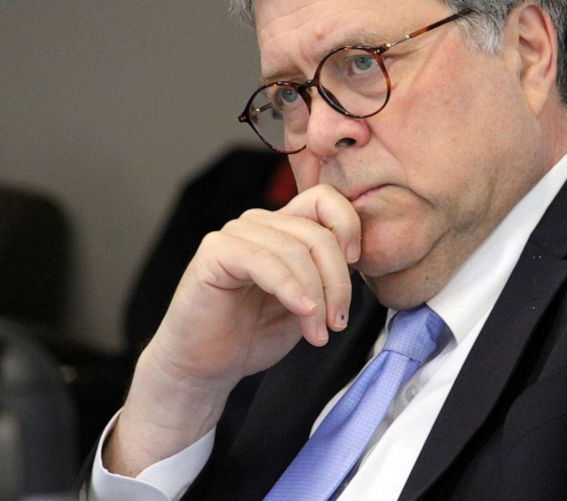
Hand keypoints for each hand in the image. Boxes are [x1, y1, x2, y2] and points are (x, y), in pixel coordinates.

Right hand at [105, 184, 360, 475]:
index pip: (324, 199)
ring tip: (317, 332)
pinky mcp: (215, 252)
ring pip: (295, 249)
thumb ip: (328, 275)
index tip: (357, 265)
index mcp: (284, 228)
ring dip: (316, 296)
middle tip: (337, 322)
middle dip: (337, 282)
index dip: (348, 225)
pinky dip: (290, 289)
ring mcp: (236, 234)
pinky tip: (302, 313)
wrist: (207, 367)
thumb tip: (359, 259)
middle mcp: (260, 223)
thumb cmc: (254, 333)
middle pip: (317, 232)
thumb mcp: (308, 301)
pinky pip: (264, 261)